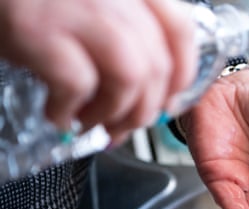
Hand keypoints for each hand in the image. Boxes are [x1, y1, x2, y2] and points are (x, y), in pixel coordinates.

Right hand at [0, 0, 196, 142]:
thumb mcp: (95, 5)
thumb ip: (128, 34)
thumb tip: (149, 92)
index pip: (181, 32)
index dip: (180, 77)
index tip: (167, 102)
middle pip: (156, 66)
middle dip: (144, 112)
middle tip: (123, 128)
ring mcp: (78, 7)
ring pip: (129, 77)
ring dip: (114, 114)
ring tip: (92, 123)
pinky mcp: (37, 28)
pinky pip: (76, 84)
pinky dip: (69, 112)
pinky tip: (59, 115)